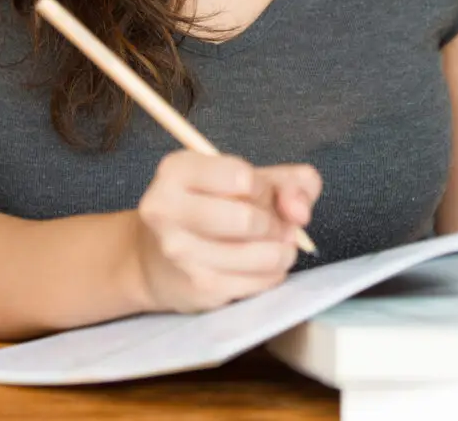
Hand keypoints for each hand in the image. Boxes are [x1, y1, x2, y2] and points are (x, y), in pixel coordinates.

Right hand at [131, 150, 321, 313]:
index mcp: (177, 170)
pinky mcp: (198, 286)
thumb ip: (290, 182)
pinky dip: (273, 273)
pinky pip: (260, 281)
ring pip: (262, 255)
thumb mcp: (248, 180)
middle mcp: (168, 210)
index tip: (256, 191)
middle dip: (274, 223)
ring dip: (281, 251)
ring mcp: (181, 252)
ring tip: (274, 244)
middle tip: (272, 224)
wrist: (156, 259)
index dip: (263, 187)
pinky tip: (260, 265)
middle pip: (248, 219)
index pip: (242, 177)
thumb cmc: (213, 208)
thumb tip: (300, 213)